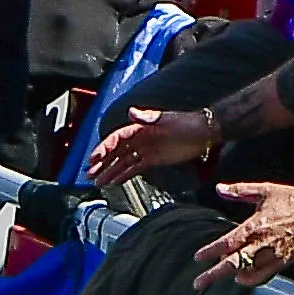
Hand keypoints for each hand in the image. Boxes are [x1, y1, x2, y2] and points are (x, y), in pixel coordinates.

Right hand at [88, 99, 220, 183]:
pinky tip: (114, 181)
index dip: (103, 149)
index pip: (116, 139)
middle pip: (116, 152)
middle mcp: (140, 139)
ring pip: (122, 162)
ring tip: (97, 182)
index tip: (93, 159)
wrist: (203, 134)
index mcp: (140, 128)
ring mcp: (146, 150)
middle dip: (102, 163)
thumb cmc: (187, 124)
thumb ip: (149, 117)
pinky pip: (134, 168)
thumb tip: (132, 112)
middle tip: (90, 174)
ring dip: (110, 171)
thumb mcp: (167, 120)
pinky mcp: (153, 159)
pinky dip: (123, 175)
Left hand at [202, 179, 293, 290]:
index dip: (210, 251)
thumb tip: (219, 188)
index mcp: (255, 225)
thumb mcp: (264, 190)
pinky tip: (243, 278)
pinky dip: (251, 279)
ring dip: (233, 276)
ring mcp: (274, 255)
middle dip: (213, 275)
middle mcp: (262, 243)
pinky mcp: (285, 261)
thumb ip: (240, 190)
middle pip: (233, 263)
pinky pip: (264, 276)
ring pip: (248, 273)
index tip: (198, 258)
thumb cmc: (291, 199)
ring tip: (222, 276)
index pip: (227, 243)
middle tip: (198, 283)